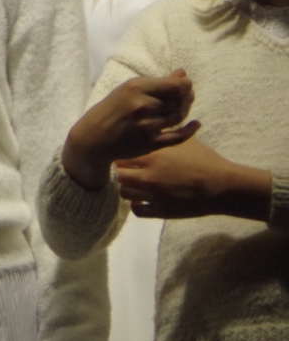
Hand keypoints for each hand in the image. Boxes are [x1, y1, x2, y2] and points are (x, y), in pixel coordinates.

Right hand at [62, 71, 197, 188]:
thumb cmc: (110, 109)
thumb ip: (156, 83)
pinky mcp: (150, 143)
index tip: (186, 85)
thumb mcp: (127, 90)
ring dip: (184, 111)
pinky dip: (190, 130)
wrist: (93, 138)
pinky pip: (178, 137)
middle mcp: (143, 106)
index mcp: (136, 88)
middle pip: (178, 101)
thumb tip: (182, 74)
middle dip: (186, 97)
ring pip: (178, 117)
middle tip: (186, 96)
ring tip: (181, 107)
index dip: (186, 85)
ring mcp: (147, 126)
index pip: (175, 86)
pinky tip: (196, 124)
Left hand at [116, 137, 273, 220]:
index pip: (121, 156)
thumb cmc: (205, 160)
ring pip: (124, 193)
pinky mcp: (161, 211)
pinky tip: (142, 200)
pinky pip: (137, 211)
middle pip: (118, 174)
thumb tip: (151, 129)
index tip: (129, 156)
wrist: (222, 185)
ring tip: (136, 184)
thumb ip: (164, 136)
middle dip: (122, 171)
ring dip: (128, 188)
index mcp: (152, 157)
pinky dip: (136, 205)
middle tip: (130, 170)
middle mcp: (148, 177)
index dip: (123, 156)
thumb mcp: (183, 142)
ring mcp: (153, 196)